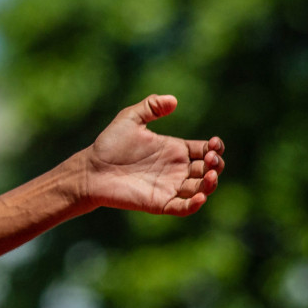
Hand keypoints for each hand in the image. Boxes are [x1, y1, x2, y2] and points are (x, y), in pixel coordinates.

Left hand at [81, 94, 222, 215]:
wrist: (91, 168)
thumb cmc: (110, 144)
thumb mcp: (130, 118)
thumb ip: (150, 107)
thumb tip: (173, 100)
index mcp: (174, 150)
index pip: (205, 150)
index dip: (215, 148)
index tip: (214, 143)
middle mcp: (176, 169)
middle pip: (208, 169)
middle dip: (216, 164)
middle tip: (210, 158)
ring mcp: (169, 187)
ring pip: (200, 189)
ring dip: (210, 184)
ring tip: (209, 175)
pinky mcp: (159, 203)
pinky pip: (182, 207)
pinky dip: (194, 204)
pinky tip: (199, 197)